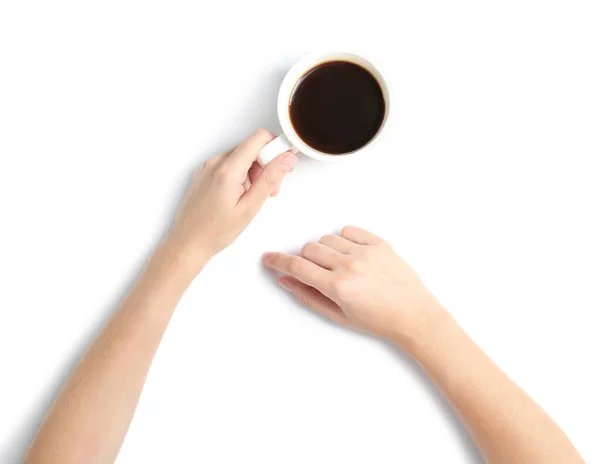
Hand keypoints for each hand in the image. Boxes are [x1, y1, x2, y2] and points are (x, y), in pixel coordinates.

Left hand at [166, 129, 296, 270]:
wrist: (187, 243)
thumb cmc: (215, 232)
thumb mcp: (249, 208)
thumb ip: (270, 180)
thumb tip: (287, 159)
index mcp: (227, 170)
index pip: (259, 138)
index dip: (276, 148)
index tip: (282, 165)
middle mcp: (215, 162)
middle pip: (251, 147)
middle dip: (266, 165)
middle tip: (269, 190)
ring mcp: (207, 166)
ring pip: (241, 156)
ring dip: (254, 171)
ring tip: (253, 197)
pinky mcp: (204, 172)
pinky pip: (229, 164)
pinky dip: (240, 174)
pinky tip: (240, 195)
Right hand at [263, 226, 447, 347]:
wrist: (414, 315)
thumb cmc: (378, 320)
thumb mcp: (338, 315)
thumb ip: (308, 296)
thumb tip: (285, 280)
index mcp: (338, 287)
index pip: (297, 267)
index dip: (278, 261)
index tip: (269, 258)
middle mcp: (350, 266)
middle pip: (309, 249)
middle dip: (305, 260)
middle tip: (318, 274)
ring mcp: (366, 252)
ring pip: (326, 239)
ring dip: (325, 251)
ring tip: (339, 267)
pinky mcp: (379, 243)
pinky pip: (349, 231)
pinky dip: (344, 241)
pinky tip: (353, 256)